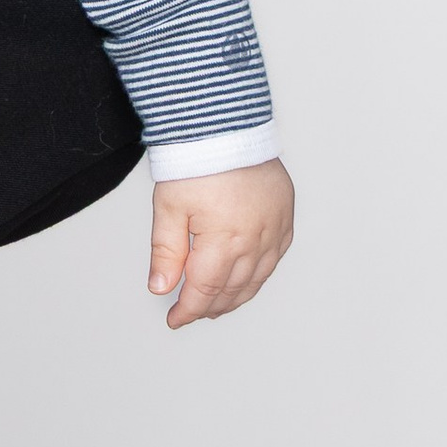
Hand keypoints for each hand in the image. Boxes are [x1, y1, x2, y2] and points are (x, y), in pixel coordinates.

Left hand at [149, 159, 294, 326]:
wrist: (228, 127)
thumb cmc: (199, 161)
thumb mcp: (169, 207)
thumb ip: (166, 252)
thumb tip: (161, 287)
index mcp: (225, 240)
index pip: (205, 291)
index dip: (188, 310)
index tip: (175, 319)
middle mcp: (256, 240)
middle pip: (232, 290)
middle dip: (209, 307)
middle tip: (191, 313)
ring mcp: (275, 230)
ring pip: (256, 280)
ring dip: (235, 297)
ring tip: (216, 306)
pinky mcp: (285, 218)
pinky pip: (274, 259)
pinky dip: (258, 275)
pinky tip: (245, 280)